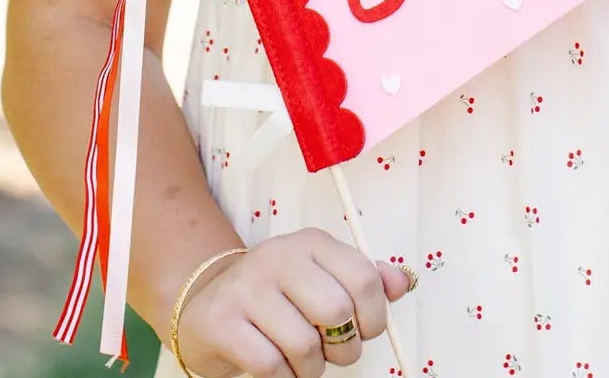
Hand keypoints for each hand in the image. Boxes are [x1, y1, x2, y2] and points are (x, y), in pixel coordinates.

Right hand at [176, 230, 415, 376]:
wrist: (206, 304)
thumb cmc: (276, 297)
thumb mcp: (321, 276)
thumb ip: (363, 279)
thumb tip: (403, 284)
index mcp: (312, 243)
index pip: (364, 277)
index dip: (374, 316)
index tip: (366, 333)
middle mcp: (280, 256)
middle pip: (336, 312)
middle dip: (344, 348)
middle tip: (334, 355)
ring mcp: (248, 287)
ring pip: (304, 345)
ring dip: (311, 369)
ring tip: (303, 362)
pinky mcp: (222, 321)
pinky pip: (270, 366)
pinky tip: (278, 369)